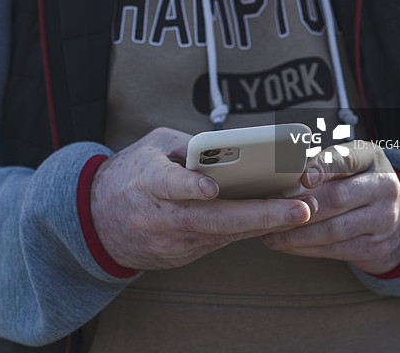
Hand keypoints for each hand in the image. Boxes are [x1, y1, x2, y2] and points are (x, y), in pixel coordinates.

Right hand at [90, 126, 311, 270]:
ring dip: (266, 224)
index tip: (212, 188)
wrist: (96, 222)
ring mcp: (174, 241)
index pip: (169, 185)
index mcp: (148, 182)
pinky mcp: (182, 255)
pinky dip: (250, 229)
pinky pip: (221, 240)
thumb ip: (188, 144)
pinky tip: (279, 218)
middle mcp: (163, 216)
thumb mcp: (152, 146)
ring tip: (303, 210)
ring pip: (226, 234)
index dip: (190, 187)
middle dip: (261, 215)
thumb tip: (230, 146)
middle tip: (300, 209)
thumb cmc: (130, 173)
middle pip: (215, 219)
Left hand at [263, 141, 399, 274]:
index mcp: (371, 158)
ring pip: (333, 229)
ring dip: (297, 233)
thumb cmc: (360, 182)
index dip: (323, 167)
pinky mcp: (374, 248)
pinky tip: (286, 245)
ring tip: (270, 232)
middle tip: (271, 208)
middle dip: (300, 206)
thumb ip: (324, 163)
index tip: (302, 177)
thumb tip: (283, 171)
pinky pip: (334, 250)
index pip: (347, 159)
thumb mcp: (352, 162)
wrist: (399, 220)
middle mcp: (383, 188)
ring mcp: (382, 220)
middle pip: (337, 198)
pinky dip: (306, 248)